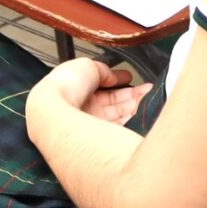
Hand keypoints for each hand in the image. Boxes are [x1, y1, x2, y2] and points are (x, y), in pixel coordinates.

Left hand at [30, 57, 148, 126]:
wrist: (56, 110)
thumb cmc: (64, 86)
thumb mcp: (87, 66)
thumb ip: (104, 71)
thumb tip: (116, 75)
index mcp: (78, 90)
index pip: (103, 87)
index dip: (119, 81)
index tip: (132, 77)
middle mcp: (85, 110)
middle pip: (114, 103)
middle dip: (132, 95)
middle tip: (148, 89)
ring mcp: (92, 126)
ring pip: (119, 116)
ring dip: (135, 106)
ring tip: (150, 97)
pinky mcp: (100, 140)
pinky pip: (121, 129)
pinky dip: (133, 120)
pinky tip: (143, 111)